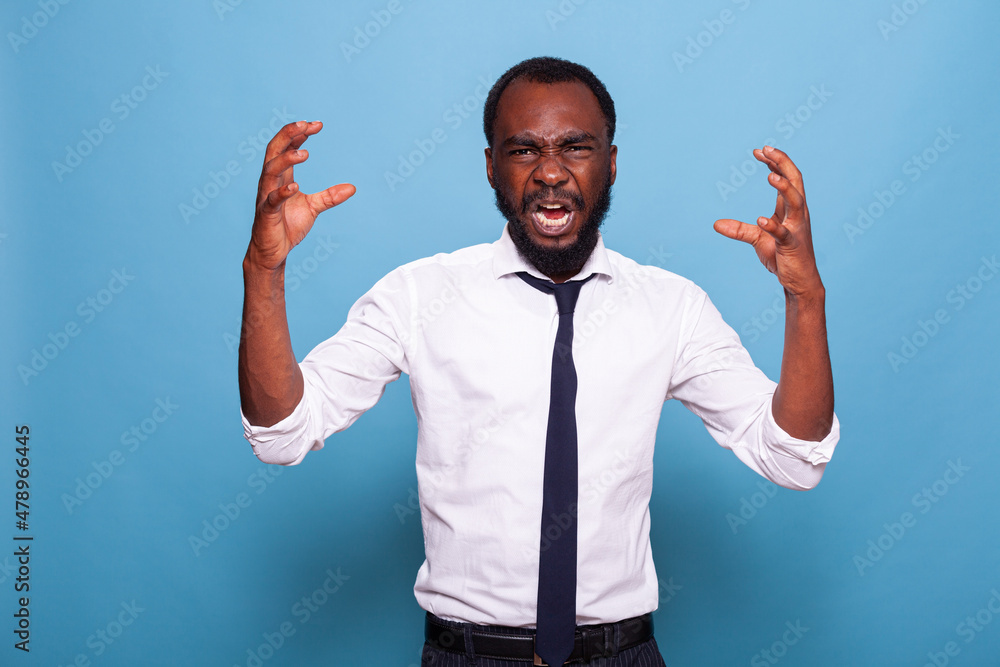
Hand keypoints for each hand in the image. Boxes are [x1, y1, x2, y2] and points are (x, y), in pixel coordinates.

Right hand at [246, 121, 355, 270]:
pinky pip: (271, 200)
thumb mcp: (313, 208)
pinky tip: (295, 187)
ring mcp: (265, 196)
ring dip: (286, 160)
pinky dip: (281, 192)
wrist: (273, 252)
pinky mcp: (266, 214)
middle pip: (274, 150)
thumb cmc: (288, 226)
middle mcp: (270, 182)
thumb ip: (330, 197)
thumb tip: (353, 187)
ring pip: (270, 171)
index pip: (286, 147)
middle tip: (306, 124)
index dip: (299, 134)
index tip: (317, 124)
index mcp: (281, 177)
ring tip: (305, 154)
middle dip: (288, 135)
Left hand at [713, 146, 822, 296]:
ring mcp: (797, 229)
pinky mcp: (792, 245)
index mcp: (791, 209)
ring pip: (796, 201)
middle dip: (783, 163)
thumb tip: (716, 224)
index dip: (775, 162)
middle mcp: (798, 214)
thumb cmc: (783, 257)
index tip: (759, 151)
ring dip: (784, 188)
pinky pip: (783, 233)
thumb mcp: (758, 239)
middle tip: (766, 149)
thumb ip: (739, 229)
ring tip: (770, 176)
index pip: (787, 178)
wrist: (800, 282)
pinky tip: (761, 220)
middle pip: (795, 181)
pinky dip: (773, 225)